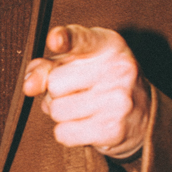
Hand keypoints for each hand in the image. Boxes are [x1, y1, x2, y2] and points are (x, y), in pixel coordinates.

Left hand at [23, 24, 149, 158]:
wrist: (142, 116)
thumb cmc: (100, 82)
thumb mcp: (77, 63)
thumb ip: (47, 66)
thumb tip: (29, 85)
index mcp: (109, 45)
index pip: (81, 39)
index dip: (65, 38)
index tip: (56, 40)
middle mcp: (118, 69)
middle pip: (54, 83)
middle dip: (56, 93)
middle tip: (77, 92)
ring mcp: (118, 101)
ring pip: (56, 111)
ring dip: (61, 114)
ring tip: (83, 109)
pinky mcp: (113, 130)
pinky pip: (63, 133)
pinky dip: (67, 133)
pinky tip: (87, 125)